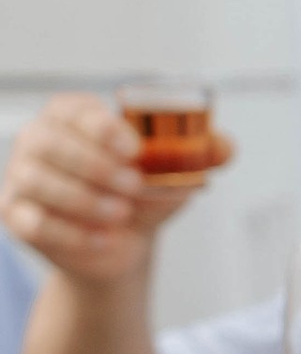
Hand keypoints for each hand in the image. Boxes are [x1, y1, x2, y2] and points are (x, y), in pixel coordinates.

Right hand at [2, 91, 229, 288]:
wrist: (120, 244)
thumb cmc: (139, 194)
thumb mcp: (170, 173)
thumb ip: (198, 155)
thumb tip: (225, 146)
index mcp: (71, 116)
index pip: (74, 109)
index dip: (101, 126)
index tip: (134, 148)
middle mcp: (38, 140)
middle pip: (47, 141)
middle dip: (93, 165)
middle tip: (133, 187)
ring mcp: (20, 177)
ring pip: (36, 180)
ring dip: (82, 198)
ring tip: (120, 214)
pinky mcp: (15, 215)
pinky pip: (32, 221)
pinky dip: (70, 232)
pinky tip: (103, 239)